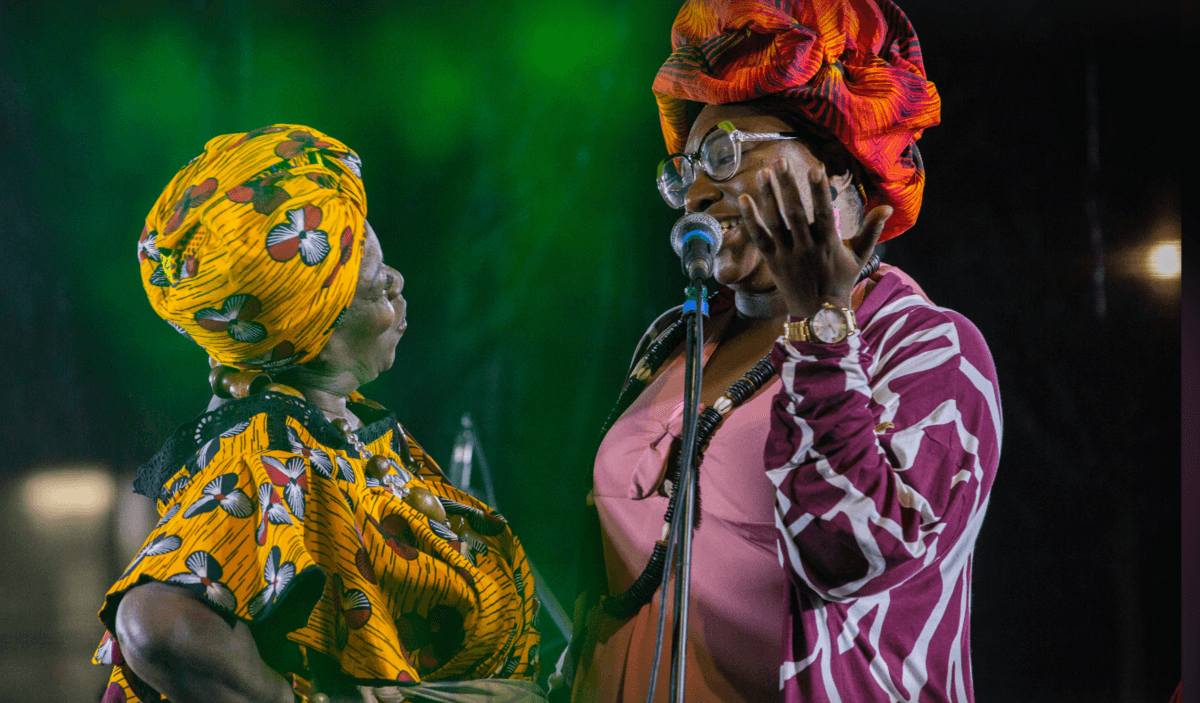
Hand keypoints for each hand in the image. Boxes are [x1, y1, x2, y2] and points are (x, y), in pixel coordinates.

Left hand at [737, 161, 891, 317]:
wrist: (819, 316)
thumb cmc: (841, 282)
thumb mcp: (860, 257)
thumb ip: (872, 230)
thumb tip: (889, 208)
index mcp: (829, 245)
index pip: (824, 214)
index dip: (819, 192)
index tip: (816, 168)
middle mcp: (806, 248)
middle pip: (794, 213)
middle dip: (787, 186)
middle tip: (780, 161)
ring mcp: (787, 255)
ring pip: (775, 222)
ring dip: (767, 196)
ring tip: (763, 172)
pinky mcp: (772, 261)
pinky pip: (759, 238)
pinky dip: (750, 219)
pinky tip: (743, 199)